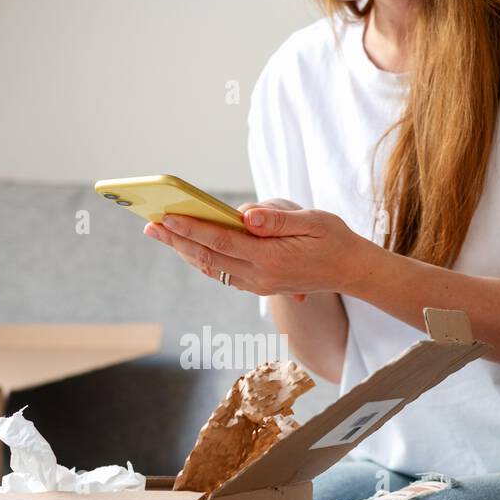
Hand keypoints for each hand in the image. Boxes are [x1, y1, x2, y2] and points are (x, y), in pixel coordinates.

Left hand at [142, 198, 373, 296]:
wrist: (350, 270)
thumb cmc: (332, 239)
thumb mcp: (312, 221)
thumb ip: (277, 220)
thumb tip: (246, 214)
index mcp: (270, 259)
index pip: (221, 241)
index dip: (191, 228)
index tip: (167, 216)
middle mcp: (259, 277)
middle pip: (208, 257)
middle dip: (176, 240)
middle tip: (150, 224)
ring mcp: (257, 284)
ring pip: (210, 267)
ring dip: (183, 250)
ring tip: (160, 233)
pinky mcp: (257, 285)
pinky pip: (221, 272)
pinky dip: (200, 258)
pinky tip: (187, 246)